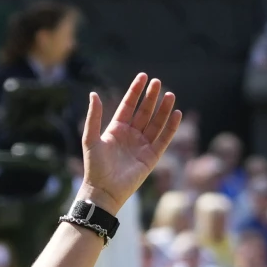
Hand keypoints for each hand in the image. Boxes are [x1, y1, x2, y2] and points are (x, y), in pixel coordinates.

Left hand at [79, 73, 182, 215]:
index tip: (143, 76)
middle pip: (144, 112)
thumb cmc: (94, 166)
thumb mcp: (90, 138)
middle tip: (158, 82)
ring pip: (156, 123)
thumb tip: (94, 94)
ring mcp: (142, 145)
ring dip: (163, 109)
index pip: (128, 106)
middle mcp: (130, 135)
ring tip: (170, 95)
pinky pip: (164, 139)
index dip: (135, 92)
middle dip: (151, 97)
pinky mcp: (152, 157)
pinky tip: (176, 114)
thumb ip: (94, 117)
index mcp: (116, 129)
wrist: (103, 190)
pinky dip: (171, 127)